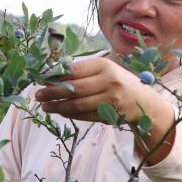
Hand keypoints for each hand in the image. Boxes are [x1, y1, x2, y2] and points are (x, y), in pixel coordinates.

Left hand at [33, 57, 168, 124]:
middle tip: (38, 95)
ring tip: (45, 106)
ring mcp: (111, 99)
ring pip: (78, 104)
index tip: (41, 79)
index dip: (55, 75)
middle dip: (52, 92)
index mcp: (104, 65)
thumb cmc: (117, 82)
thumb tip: (51, 75)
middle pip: (74, 88)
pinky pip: (85, 115)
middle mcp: (109, 81)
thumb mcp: (103, 70)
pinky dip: (70, 114)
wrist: (143, 102)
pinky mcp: (111, 114)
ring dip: (58, 106)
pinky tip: (60, 111)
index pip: (74, 70)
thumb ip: (81, 71)